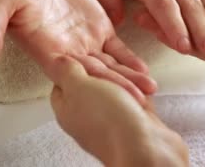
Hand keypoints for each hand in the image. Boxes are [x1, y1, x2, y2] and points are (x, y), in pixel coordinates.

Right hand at [0, 0, 156, 102]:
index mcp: (45, 50)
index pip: (71, 74)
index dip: (89, 86)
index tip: (109, 100)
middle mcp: (67, 52)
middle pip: (95, 76)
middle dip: (117, 88)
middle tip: (141, 101)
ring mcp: (84, 41)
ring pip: (109, 65)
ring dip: (128, 77)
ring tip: (151, 89)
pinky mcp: (97, 27)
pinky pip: (116, 48)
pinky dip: (130, 58)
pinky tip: (146, 69)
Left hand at [49, 56, 188, 166]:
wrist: (145, 149)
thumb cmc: (108, 120)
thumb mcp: (79, 87)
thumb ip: (67, 71)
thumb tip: (57, 61)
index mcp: (67, 107)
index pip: (64, 82)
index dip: (73, 66)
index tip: (86, 54)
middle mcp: (86, 115)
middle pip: (94, 81)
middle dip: (108, 70)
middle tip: (115, 65)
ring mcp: (110, 120)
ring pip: (118, 89)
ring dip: (129, 81)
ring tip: (140, 79)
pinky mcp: (133, 123)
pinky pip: (135, 100)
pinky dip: (141, 91)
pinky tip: (147, 86)